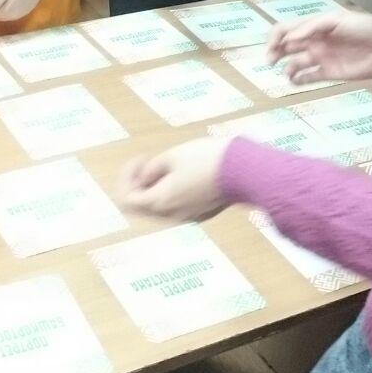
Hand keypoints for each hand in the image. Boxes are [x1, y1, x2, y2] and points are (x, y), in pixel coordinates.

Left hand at [116, 138, 230, 221]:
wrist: (244, 170)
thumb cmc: (207, 159)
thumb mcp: (172, 156)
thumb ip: (152, 169)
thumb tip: (144, 178)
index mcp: (161, 202)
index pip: (128, 199)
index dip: (127, 177)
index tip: (141, 159)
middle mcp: (172, 216)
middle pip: (141, 206)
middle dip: (137, 184)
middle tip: (147, 163)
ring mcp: (187, 217)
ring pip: (158, 208)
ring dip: (153, 188)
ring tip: (163, 166)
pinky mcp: (200, 213)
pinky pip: (175, 207)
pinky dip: (168, 192)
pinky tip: (179, 174)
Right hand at [266, 9, 371, 84]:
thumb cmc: (366, 27)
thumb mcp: (339, 19)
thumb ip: (313, 27)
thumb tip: (290, 37)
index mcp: (314, 25)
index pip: (286, 29)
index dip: (275, 37)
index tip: (272, 48)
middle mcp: (314, 41)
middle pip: (286, 46)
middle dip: (274, 52)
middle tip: (269, 61)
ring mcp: (321, 57)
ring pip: (295, 63)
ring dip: (286, 68)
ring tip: (287, 74)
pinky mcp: (330, 73)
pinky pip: (309, 77)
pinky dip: (298, 80)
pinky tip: (294, 81)